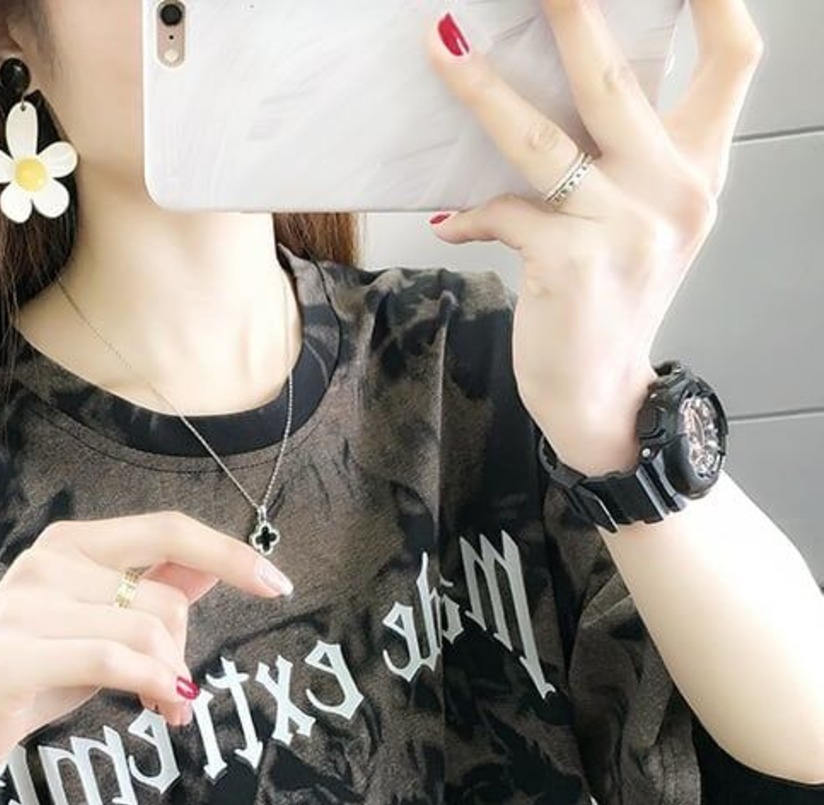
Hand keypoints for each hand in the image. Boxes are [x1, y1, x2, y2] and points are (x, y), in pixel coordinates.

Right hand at [0, 511, 293, 789]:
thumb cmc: (31, 679)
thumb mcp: (97, 628)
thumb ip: (149, 591)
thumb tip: (213, 565)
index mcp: (68, 545)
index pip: (167, 530)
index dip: (229, 553)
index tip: (278, 584)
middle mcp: (44, 563)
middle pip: (165, 598)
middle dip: (185, 652)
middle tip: (178, 692)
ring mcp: (24, 607)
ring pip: (146, 632)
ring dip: (171, 679)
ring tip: (167, 708)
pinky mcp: (14, 656)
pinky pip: (113, 662)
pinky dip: (153, 686)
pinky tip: (163, 708)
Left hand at [424, 0, 763, 473]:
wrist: (600, 395)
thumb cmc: (612, 299)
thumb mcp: (642, 221)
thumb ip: (624, 157)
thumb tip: (553, 87)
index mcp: (698, 170)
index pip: (733, 63)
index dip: (713, 0)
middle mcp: (673, 191)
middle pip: (617, 81)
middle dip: (571, 15)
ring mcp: (623, 228)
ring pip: (542, 140)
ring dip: (483, 91)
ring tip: (440, 47)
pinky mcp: (570, 264)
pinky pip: (507, 212)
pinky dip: (471, 213)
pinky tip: (448, 220)